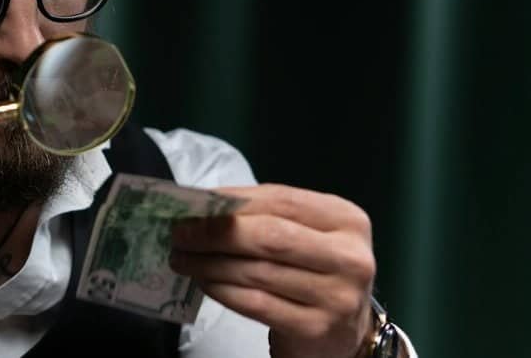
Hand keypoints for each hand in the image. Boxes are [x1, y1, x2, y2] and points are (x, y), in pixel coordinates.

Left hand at [169, 184, 375, 357]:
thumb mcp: (303, 233)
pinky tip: (204, 281)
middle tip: (180, 234)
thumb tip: (203, 203)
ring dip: (210, 263)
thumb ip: (264, 215)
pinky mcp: (315, 328)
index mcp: (347, 220)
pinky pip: (255, 304)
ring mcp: (337, 296)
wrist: (343, 330)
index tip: (193, 203)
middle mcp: (350, 257)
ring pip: (258, 272)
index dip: (234, 200)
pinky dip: (222, 290)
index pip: (282, 200)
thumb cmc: (313, 269)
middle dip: (217, 233)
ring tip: (183, 258)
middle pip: (271, 236)